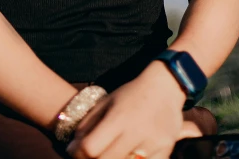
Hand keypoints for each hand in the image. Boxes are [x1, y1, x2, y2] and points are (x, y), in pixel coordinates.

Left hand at [65, 62, 207, 158]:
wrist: (166, 87)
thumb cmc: (131, 94)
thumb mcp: (106, 102)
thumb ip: (88, 125)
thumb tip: (72, 149)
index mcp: (118, 117)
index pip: (91, 147)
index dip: (78, 153)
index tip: (76, 151)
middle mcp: (136, 132)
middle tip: (92, 154)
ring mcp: (153, 144)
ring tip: (112, 150)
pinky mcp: (165, 151)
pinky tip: (131, 153)